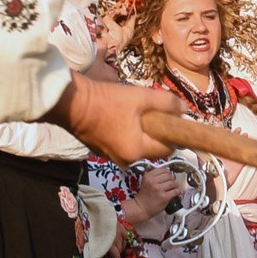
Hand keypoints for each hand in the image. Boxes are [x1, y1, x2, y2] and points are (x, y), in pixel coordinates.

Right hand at [49, 72, 178, 162]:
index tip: (170, 118)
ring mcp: (113, 157)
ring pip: (138, 145)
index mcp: (138, 151)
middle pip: (153, 148)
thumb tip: (184, 109)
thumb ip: (166, 103)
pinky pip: (124, 144)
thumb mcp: (142, 97)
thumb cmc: (108, 100)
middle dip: (156, 132)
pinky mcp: (103, 151)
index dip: (173, 134)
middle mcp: (126, 160)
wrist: (72, 103)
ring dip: (141, 132)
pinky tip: (121, 116)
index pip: (168, 149)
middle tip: (151, 111)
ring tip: (134, 112)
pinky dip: (128, 133)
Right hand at [126, 165, 180, 222]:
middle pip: (169, 176)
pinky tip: (177, 192)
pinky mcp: (164, 197)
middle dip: (172, 179)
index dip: (168, 173)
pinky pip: (175, 191)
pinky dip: (178, 191)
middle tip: (172, 183)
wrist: (141, 208)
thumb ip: (154, 177)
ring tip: (174, 188)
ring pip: (173, 183)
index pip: (163, 170)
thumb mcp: (146, 182)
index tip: (169, 176)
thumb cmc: (144, 196)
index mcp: (148, 176)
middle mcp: (153, 181)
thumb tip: (167, 173)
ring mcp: (159, 189)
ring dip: (175, 185)